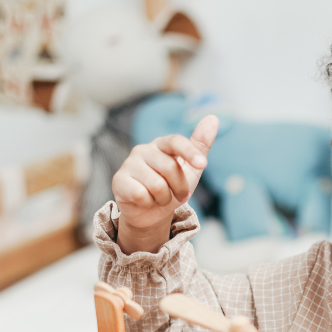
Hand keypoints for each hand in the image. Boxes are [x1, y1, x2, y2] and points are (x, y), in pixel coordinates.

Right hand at [112, 115, 218, 253]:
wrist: (151, 213)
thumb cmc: (172, 187)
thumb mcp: (191, 169)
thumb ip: (200, 145)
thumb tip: (213, 118)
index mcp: (162, 145)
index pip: (176, 141)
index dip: (190, 152)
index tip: (203, 164)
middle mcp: (143, 150)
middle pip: (170, 167)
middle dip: (181, 187)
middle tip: (181, 196)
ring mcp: (129, 164)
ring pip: (156, 185)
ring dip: (164, 198)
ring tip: (160, 199)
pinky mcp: (118, 180)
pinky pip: (141, 194)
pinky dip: (148, 203)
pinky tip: (145, 201)